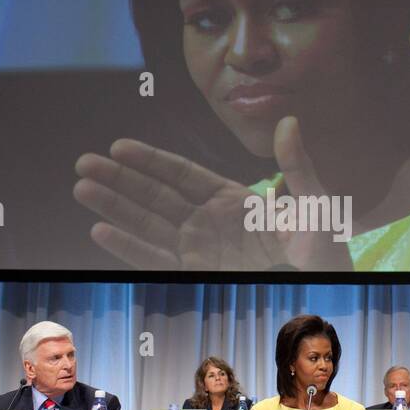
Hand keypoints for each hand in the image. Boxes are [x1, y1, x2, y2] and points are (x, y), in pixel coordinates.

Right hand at [73, 117, 352, 270]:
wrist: (327, 287)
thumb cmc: (324, 245)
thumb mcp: (315, 201)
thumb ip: (297, 166)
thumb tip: (288, 122)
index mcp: (233, 198)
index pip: (182, 175)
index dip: (150, 161)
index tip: (119, 147)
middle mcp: (210, 221)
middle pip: (156, 196)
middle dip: (120, 180)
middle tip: (84, 164)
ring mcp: (201, 249)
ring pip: (149, 225)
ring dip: (115, 209)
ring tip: (82, 189)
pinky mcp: (199, 274)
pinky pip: (158, 259)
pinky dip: (130, 247)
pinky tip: (102, 231)